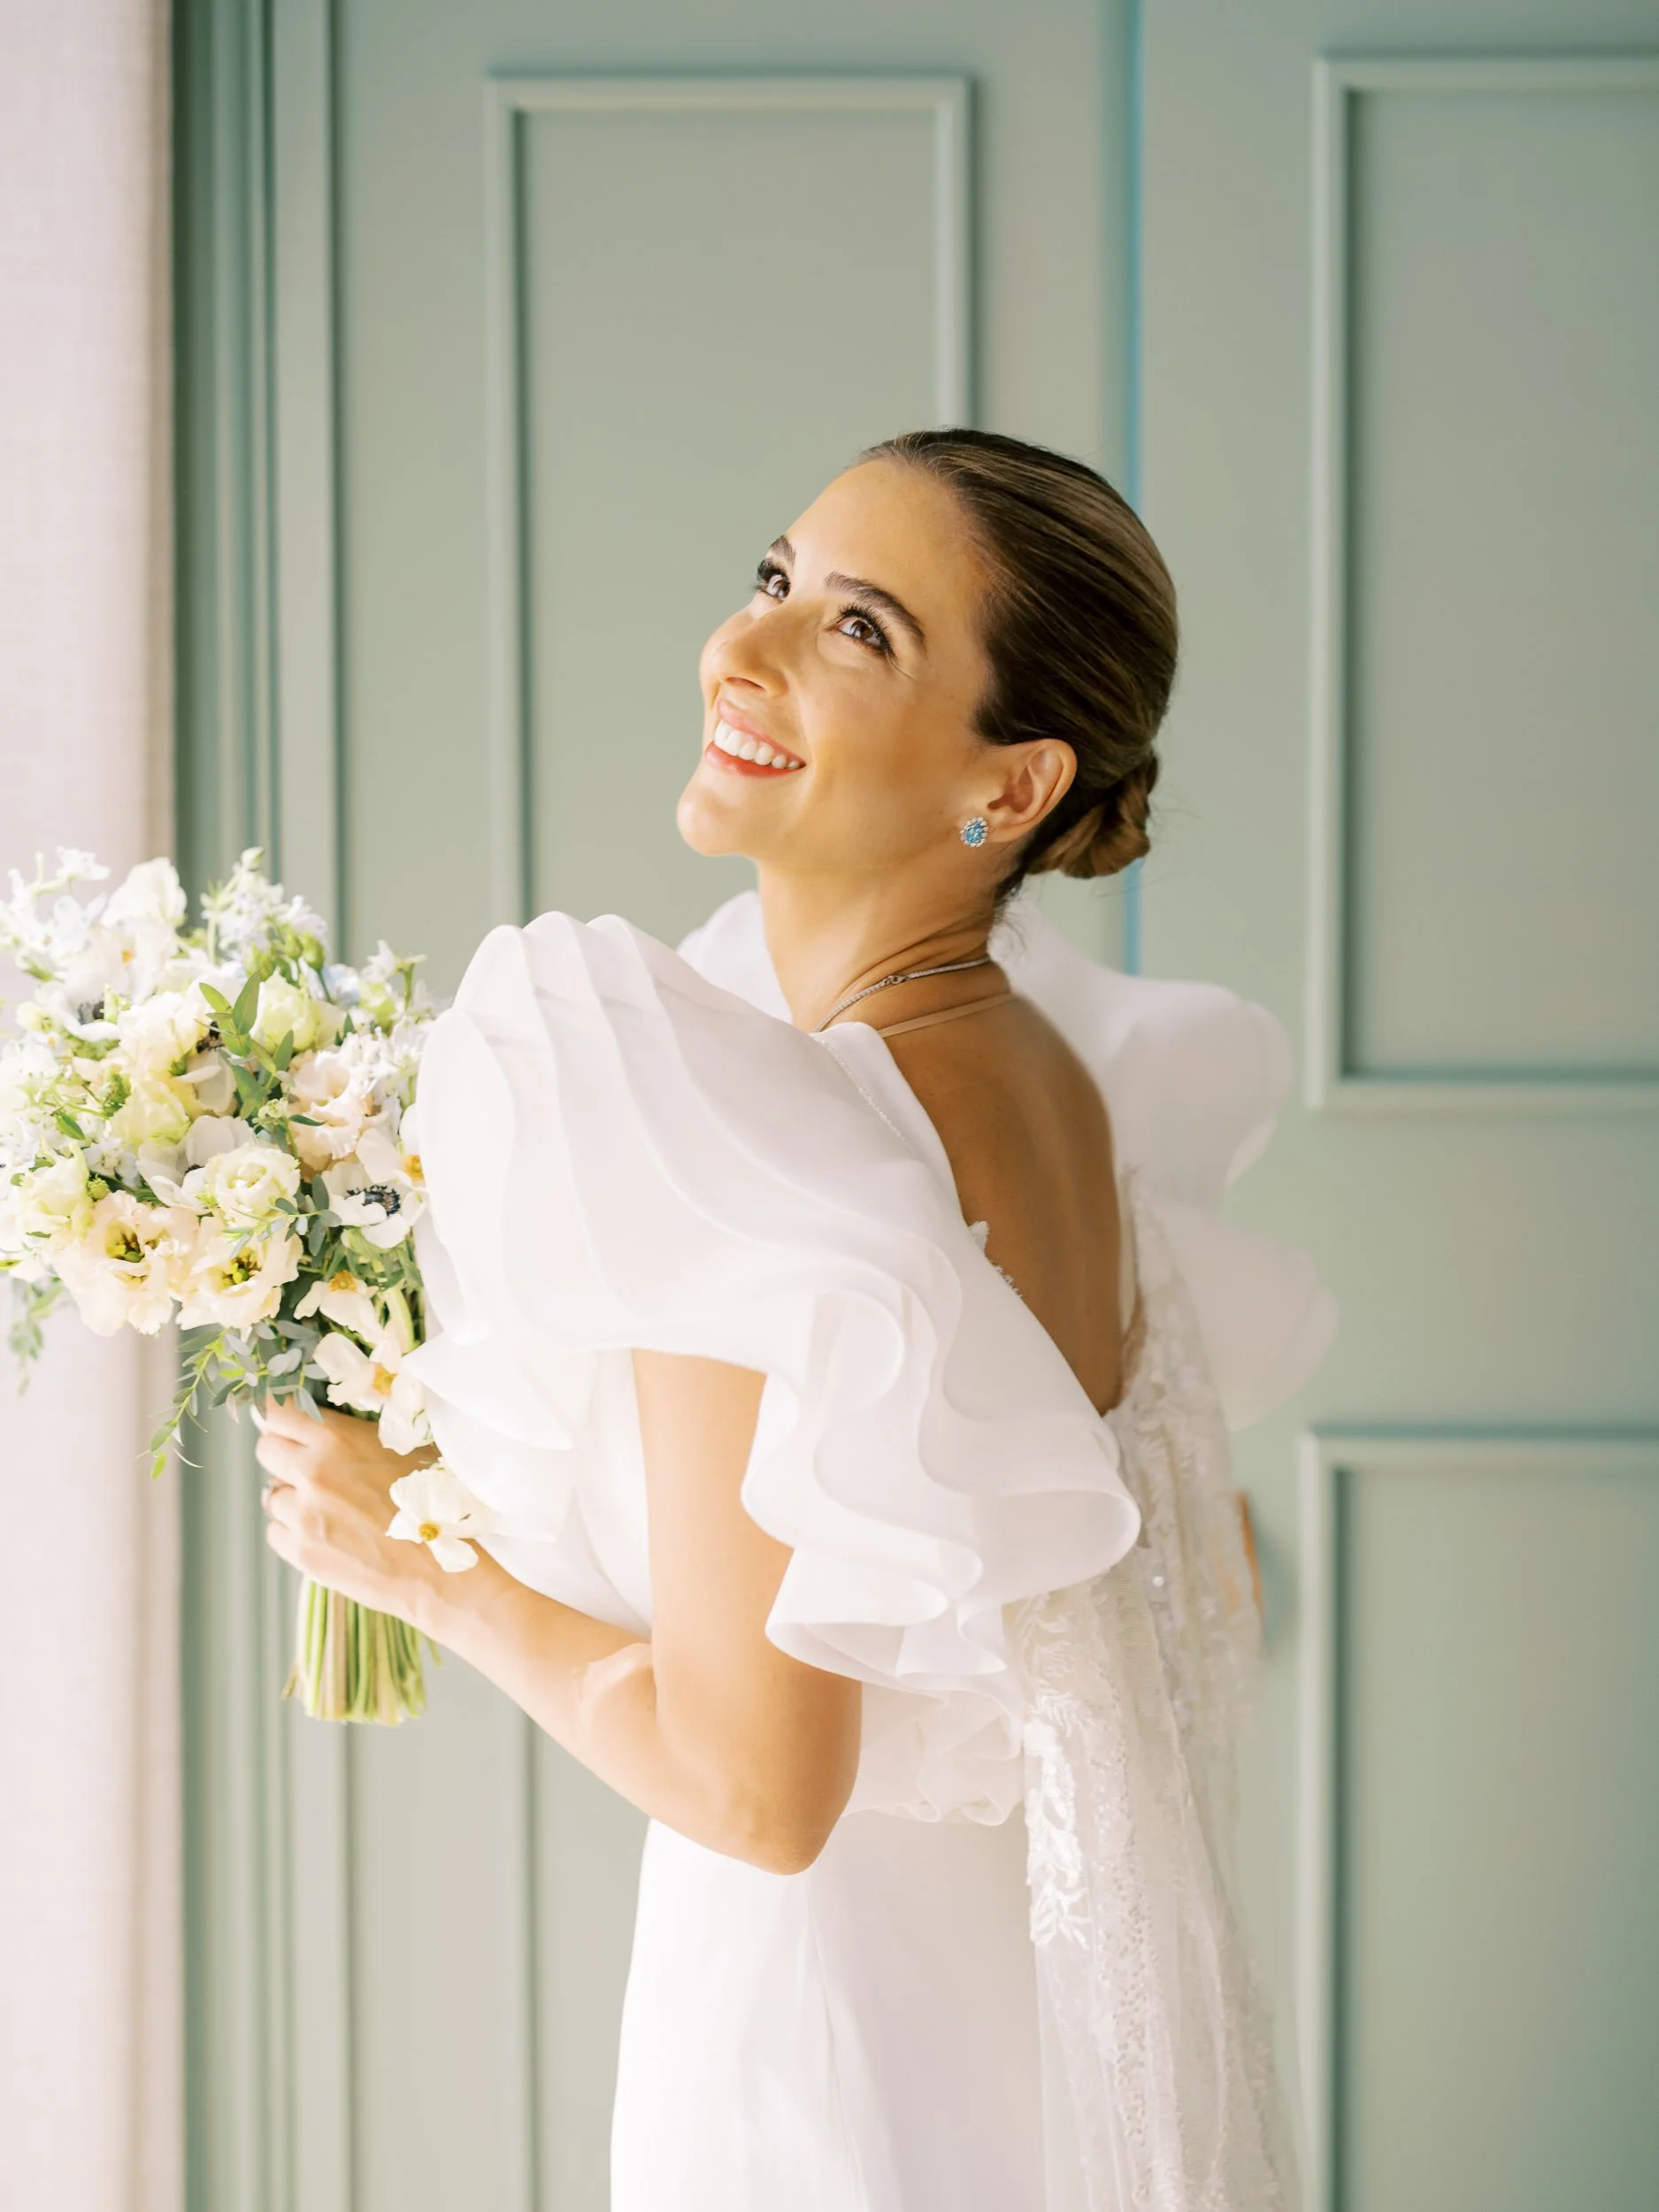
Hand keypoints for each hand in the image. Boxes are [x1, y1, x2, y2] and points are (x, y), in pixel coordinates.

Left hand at [256, 1397, 444, 1629]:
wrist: (441, 1568)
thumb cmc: (434, 1502)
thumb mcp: (405, 1448)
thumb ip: (356, 1434)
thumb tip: (325, 1423)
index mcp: (337, 1439)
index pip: (277, 1411)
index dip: (280, 1415)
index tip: (287, 1422)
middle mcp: (312, 1473)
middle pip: (266, 1449)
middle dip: (285, 1454)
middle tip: (311, 1465)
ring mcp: (302, 1515)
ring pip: (272, 1494)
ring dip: (292, 1496)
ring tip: (329, 1507)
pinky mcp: (301, 1552)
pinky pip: (277, 1532)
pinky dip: (294, 1531)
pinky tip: (328, 1533)